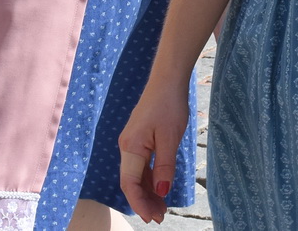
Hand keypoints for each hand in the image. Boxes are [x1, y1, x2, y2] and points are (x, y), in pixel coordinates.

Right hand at [118, 76, 191, 220]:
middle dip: (144, 201)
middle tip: (160, 218)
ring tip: (161, 208)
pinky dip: (149, 179)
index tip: (152, 217)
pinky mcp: (139, 139)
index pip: (130, 184)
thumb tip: (161, 190)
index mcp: (130, 147)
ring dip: (147, 192)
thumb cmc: (169, 105)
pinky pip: (140, 165)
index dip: (139, 203)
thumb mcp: (170, 138)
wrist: (168, 79)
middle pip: (131, 182)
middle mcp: (126, 146)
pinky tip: (159, 188)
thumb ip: (164, 166)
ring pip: (136, 174)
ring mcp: (132, 142)